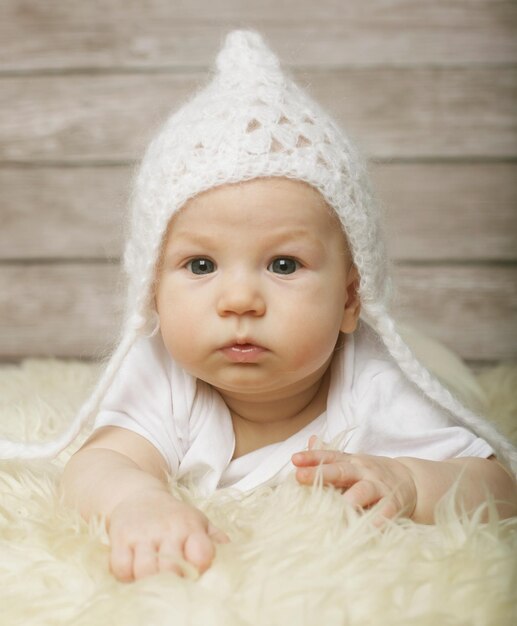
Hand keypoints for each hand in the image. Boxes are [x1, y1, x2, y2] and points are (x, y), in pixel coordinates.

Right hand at [107, 488, 228, 581]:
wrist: (139, 495)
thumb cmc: (173, 516)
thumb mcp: (198, 521)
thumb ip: (216, 539)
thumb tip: (231, 556)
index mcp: (190, 526)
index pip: (201, 552)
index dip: (201, 566)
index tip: (196, 571)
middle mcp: (167, 529)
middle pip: (172, 568)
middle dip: (173, 580)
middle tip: (172, 580)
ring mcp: (142, 534)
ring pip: (145, 570)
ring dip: (148, 580)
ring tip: (152, 578)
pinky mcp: (120, 538)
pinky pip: (120, 567)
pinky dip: (125, 575)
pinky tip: (133, 570)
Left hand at [292, 436, 417, 520]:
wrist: (410, 480)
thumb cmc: (371, 474)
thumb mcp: (351, 461)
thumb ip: (330, 455)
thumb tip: (311, 439)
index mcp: (351, 461)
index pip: (329, 456)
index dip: (311, 457)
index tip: (294, 460)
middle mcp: (363, 471)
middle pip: (340, 470)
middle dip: (319, 473)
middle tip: (299, 477)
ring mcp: (378, 487)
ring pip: (363, 490)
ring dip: (350, 498)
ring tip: (337, 505)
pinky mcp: (393, 504)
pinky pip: (384, 512)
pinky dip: (376, 520)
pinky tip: (367, 528)